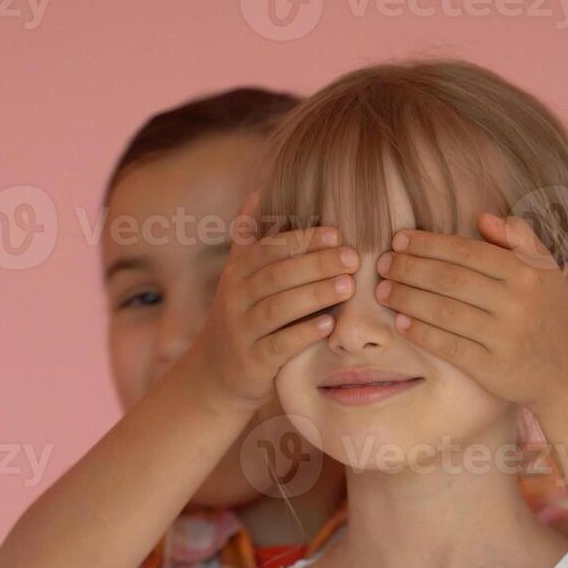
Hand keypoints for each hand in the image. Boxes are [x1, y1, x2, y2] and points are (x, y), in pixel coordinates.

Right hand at [189, 191, 356, 408]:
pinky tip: (329, 324)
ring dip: (314, 295)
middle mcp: (235, 300)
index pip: (268, 250)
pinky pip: (279, 345)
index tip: (336, 233)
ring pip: (278, 308)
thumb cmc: (239, 318)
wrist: (215, 375)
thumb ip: (247, 239)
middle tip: (352, 258)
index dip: (301, 240)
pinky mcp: (252, 362)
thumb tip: (256, 192)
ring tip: (348, 286)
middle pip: (276, 276)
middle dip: (316, 264)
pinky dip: (303, 334)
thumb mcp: (236, 278)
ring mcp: (242, 332)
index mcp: (236, 275)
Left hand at [373, 213, 567, 417]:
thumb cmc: (550, 314)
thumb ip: (519, 239)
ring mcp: (505, 337)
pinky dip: (422, 333)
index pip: (467, 252)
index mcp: (526, 273)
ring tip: (382, 290)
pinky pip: (449, 346)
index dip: (428, 244)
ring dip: (407, 299)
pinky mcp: (493, 369)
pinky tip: (401, 323)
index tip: (399, 240)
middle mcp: (517, 303)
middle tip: (382, 264)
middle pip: (450, 279)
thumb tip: (482, 216)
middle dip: (409, 269)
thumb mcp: (545, 270)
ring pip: (444, 311)